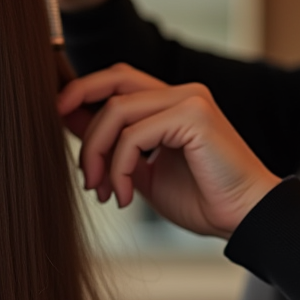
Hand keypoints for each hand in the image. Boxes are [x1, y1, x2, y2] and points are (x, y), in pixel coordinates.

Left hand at [58, 64, 280, 238]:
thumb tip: (70, 123)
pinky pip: (134, 135)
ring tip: (102, 191)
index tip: (56, 118)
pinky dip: (119, 167)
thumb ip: (114, 147)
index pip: (118, 81)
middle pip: (113, 82)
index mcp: (171, 102)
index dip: (82, 93)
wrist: (243, 219)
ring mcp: (190, 100)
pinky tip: (126, 195)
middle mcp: (182, 93)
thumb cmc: (201, 199)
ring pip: (116, 111)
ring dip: (97, 155)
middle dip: (79, 111)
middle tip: (73, 159)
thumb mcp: (142, 170)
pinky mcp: (194, 116)